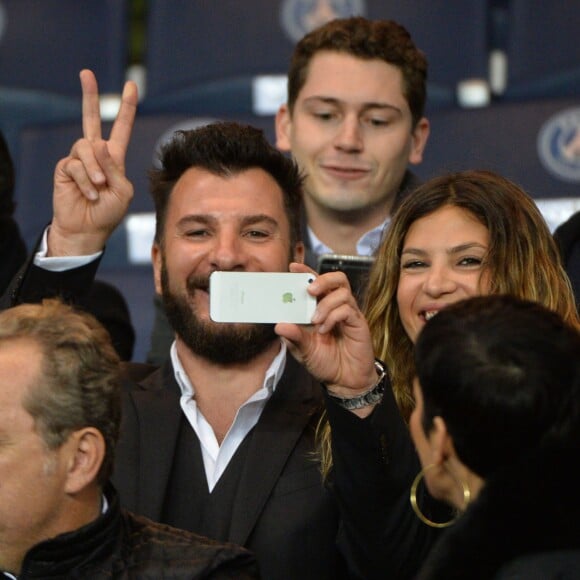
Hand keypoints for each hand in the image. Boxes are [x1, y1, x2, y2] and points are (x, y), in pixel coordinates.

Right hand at [49, 69, 137, 255]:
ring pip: (87, 147)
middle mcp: (96, 155)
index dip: (126, 108)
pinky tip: (89, 194)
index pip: (121, 128)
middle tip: (86, 73)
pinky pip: (76, 165)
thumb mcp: (122, 191)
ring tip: (99, 187)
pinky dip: (85, 181)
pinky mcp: (65, 168)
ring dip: (95, 170)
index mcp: (114, 158)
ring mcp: (79, 160)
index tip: (132, 86)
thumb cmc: (108, 212)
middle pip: (91, 120)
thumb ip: (115, 168)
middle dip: (90, 96)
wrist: (87, 229)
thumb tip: (98, 144)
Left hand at [275, 263, 376, 403]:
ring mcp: (349, 313)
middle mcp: (336, 306)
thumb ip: (293, 337)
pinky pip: (348, 309)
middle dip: (321, 279)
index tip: (292, 267)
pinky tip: (325, 330)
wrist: (344, 381)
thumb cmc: (324, 362)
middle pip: (336, 278)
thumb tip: (278, 325)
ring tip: (315, 321)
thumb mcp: (303, 350)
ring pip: (342, 291)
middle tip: (309, 290)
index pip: (315, 282)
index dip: (305, 272)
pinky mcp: (358, 323)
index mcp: (320, 307)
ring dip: (326, 304)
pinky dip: (333, 316)